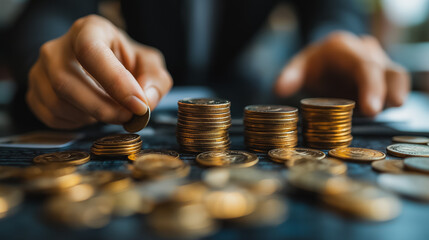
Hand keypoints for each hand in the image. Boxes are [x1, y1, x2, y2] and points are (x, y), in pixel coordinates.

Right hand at [27, 15, 171, 128]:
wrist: (99, 67)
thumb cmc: (124, 62)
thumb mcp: (149, 64)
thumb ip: (155, 81)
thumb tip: (146, 102)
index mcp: (88, 30)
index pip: (90, 53)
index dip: (115, 82)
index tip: (138, 105)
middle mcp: (56, 47)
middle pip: (67, 82)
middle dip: (103, 108)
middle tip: (128, 117)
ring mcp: (40, 71)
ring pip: (58, 103)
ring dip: (90, 116)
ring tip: (110, 111)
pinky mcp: (35, 93)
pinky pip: (52, 117)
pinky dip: (77, 123)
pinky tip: (92, 114)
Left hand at [274, 31, 409, 116]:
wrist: (329, 58)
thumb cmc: (315, 64)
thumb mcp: (300, 66)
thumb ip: (290, 75)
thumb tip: (278, 89)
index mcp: (345, 49)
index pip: (363, 66)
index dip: (369, 87)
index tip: (369, 109)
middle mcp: (367, 53)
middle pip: (385, 71)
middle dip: (384, 93)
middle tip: (376, 113)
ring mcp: (379, 65)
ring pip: (397, 77)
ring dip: (394, 94)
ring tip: (390, 109)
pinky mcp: (385, 79)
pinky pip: (396, 86)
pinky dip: (392, 99)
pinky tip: (385, 112)